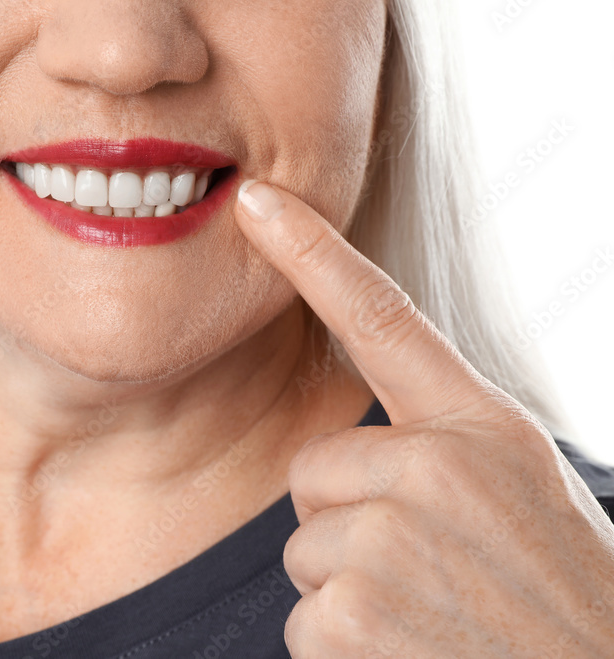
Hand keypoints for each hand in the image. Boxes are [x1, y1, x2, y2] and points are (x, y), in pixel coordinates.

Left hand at [234, 180, 613, 657]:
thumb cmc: (557, 592)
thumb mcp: (523, 489)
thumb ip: (441, 447)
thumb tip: (339, 455)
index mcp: (480, 428)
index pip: (382, 317)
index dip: (312, 253)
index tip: (258, 202)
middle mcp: (434, 469)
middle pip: (312, 471)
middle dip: (348, 521)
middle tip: (428, 568)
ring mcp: (390, 543)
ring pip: (304, 549)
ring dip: (350, 587)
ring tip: (431, 615)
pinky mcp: (353, 618)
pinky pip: (302, 621)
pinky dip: (344, 648)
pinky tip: (410, 655)